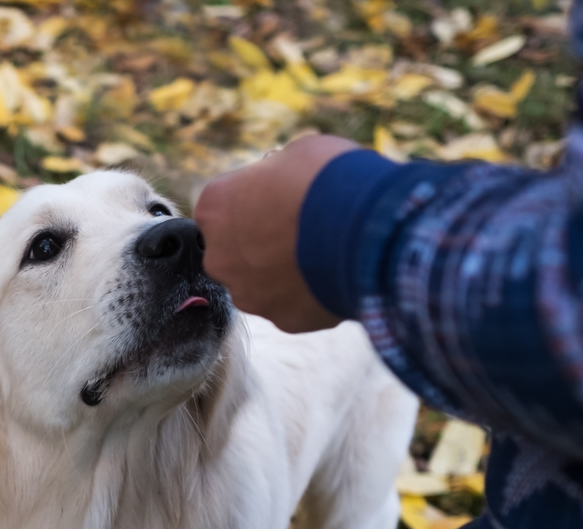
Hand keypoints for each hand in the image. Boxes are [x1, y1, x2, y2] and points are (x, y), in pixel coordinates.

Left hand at [195, 134, 361, 333]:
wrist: (367, 228)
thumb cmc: (329, 178)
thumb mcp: (297, 153)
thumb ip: (276, 171)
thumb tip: (280, 177)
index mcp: (214, 208)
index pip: (226, 204)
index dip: (257, 198)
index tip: (284, 195)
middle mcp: (219, 258)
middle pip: (238, 249)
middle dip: (264, 240)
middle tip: (304, 227)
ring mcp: (248, 294)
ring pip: (263, 282)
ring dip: (286, 270)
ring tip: (325, 252)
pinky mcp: (281, 320)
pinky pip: (294, 304)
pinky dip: (311, 292)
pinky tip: (336, 275)